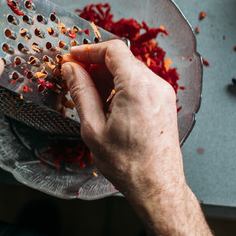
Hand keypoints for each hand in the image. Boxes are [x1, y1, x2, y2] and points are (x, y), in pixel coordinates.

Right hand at [61, 40, 184, 199]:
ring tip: (87, 93)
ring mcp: (163, 93)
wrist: (157, 186)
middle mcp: (155, 84)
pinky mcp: (165, 102)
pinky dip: (121, 86)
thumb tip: (71, 70)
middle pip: (122, 59)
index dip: (88, 50)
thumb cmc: (128, 164)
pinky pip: (140, 83)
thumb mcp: (93, 128)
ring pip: (131, 70)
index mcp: (137, 87)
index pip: (113, 50)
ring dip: (108, 76)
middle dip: (96, 64)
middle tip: (74, 76)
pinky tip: (106, 103)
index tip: (72, 57)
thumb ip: (81, 92)